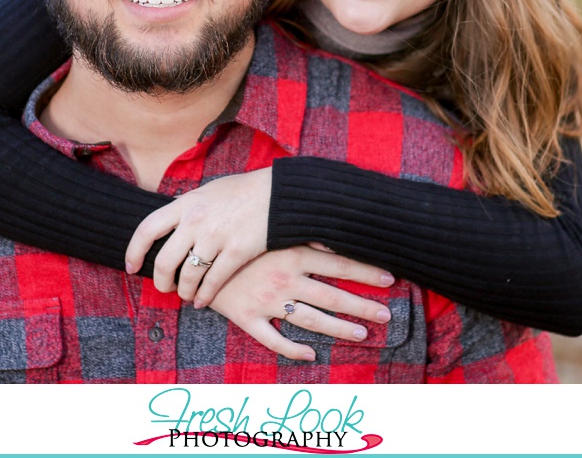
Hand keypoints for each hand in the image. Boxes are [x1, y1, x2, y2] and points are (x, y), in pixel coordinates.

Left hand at [126, 169, 271, 305]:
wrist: (277, 194)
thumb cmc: (241, 192)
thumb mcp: (206, 192)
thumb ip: (187, 208)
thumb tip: (169, 226)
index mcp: (185, 203)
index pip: (147, 229)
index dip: (134, 251)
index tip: (131, 266)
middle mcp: (196, 221)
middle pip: (164, 261)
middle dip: (160, 281)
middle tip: (164, 287)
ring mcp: (216, 237)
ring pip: (188, 276)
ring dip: (183, 291)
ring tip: (185, 295)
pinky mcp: (236, 252)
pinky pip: (213, 282)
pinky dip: (204, 296)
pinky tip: (202, 300)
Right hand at [208, 246, 394, 361]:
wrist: (191, 247)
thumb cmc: (233, 231)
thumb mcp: (268, 226)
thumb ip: (300, 229)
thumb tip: (334, 229)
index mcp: (291, 252)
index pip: (339, 263)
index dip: (366, 272)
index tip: (390, 279)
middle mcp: (283, 278)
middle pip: (332, 296)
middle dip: (362, 306)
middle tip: (387, 315)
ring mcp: (266, 300)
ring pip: (310, 320)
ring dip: (339, 330)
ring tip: (362, 335)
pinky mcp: (246, 317)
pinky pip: (273, 340)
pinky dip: (293, 350)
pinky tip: (311, 355)